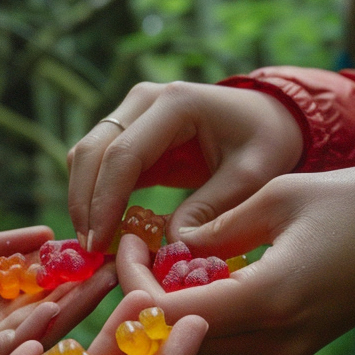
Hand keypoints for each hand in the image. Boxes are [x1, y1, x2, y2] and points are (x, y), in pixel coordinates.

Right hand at [67, 82, 303, 253]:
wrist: (269, 120)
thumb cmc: (266, 143)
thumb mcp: (252, 177)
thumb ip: (213, 208)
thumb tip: (170, 242)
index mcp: (175, 103)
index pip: (124, 154)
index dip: (105, 202)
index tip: (100, 244)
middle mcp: (144, 101)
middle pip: (91, 151)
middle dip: (85, 204)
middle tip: (89, 253)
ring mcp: (133, 115)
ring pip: (85, 157)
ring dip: (84, 202)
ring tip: (94, 248)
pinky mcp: (131, 135)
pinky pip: (99, 167)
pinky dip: (96, 198)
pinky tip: (104, 233)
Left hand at [115, 166, 354, 354]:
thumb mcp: (278, 196)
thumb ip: (217, 228)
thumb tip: (168, 248)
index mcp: (269, 300)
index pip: (170, 313)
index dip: (134, 282)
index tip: (127, 241)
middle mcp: (275, 341)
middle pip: (179, 336)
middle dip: (145, 297)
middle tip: (132, 248)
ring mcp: (286, 353)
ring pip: (201, 343)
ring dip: (172, 308)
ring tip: (156, 258)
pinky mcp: (293, 351)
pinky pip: (230, 340)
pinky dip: (204, 313)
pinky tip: (193, 274)